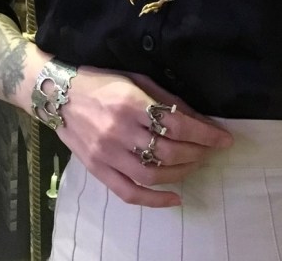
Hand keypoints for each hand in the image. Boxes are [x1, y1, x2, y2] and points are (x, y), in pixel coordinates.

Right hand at [53, 66, 232, 208]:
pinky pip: (129, 193)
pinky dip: (155, 200)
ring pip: (153, 174)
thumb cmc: (101, 82)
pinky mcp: (97, 169)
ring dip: (182, 173)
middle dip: (198, 153)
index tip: (223, 139)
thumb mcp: (137, 80)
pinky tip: (175, 198)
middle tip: (210, 151)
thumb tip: (199, 120)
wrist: (58, 95)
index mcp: (131, 103)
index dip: (205, 134)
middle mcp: (119, 130)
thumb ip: (167, 100)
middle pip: (169, 151)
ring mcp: (107, 153)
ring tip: (194, 165)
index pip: (178, 125)